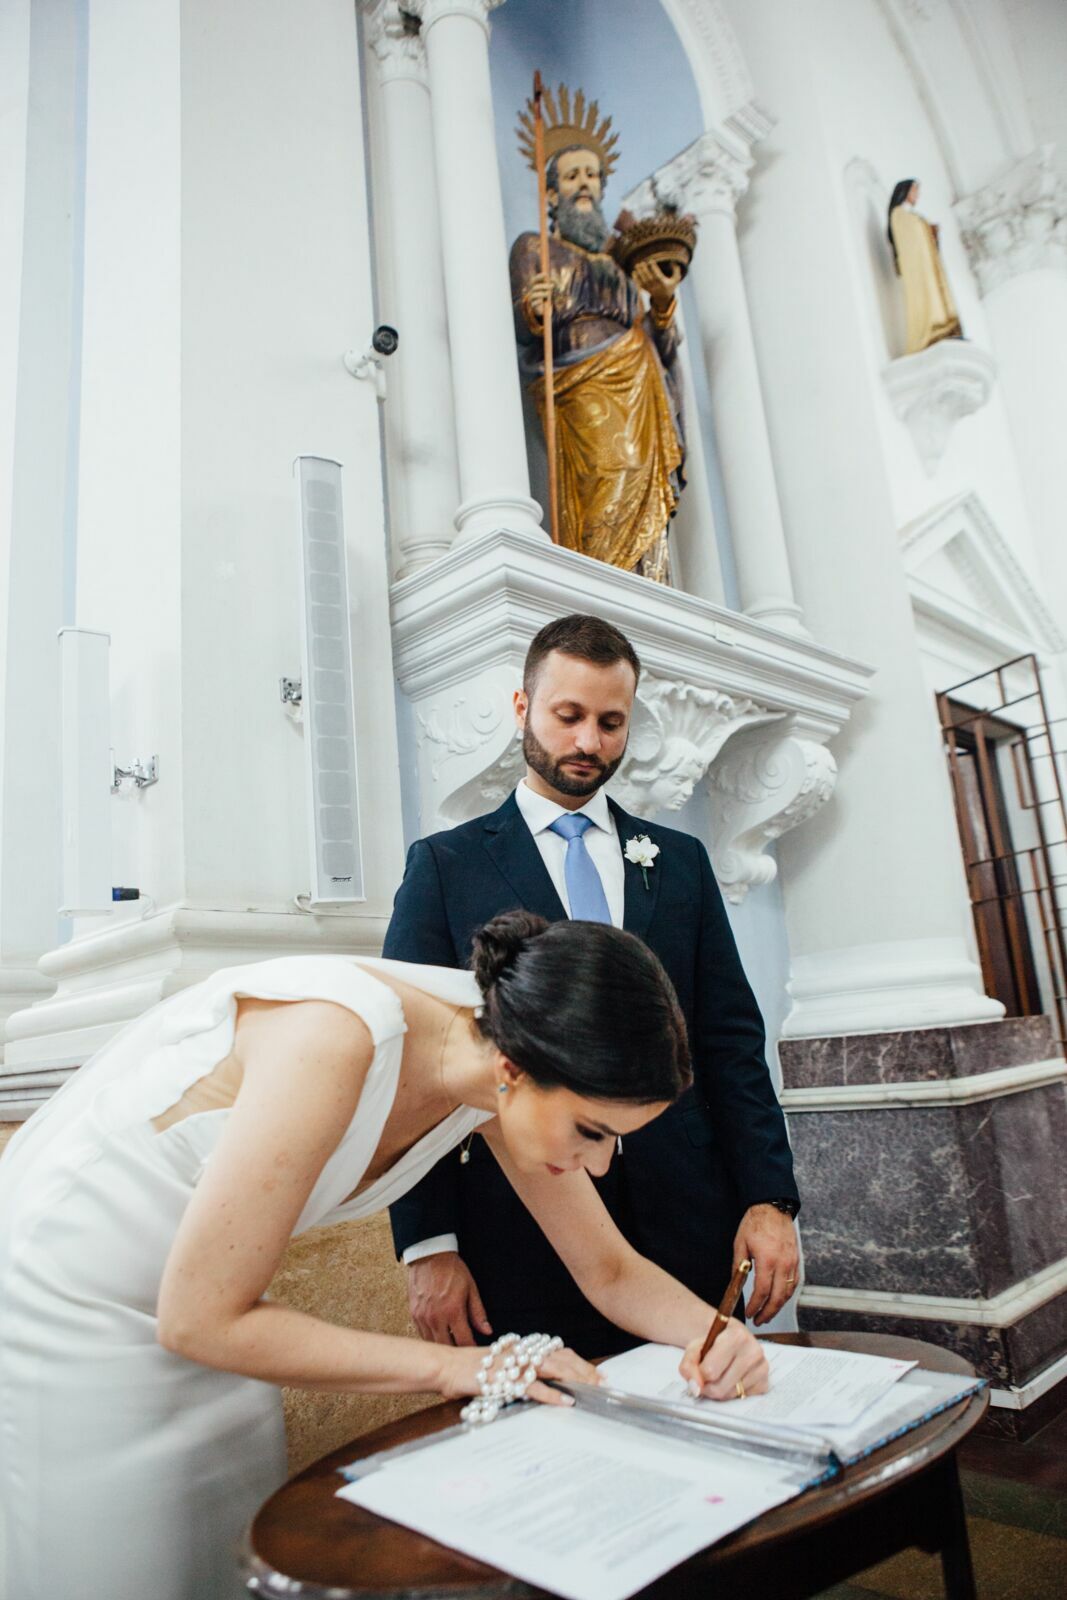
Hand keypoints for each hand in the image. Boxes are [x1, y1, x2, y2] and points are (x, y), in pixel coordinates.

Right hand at [406, 1252, 491, 1346]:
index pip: (463, 1341)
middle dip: (456, 1351)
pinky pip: (422, 1334)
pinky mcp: (414, 1314)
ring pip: (433, 1343)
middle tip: (463, 1350)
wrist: (429, 1256)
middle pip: (446, 1347)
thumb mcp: (471, 1289)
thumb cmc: (452, 1270)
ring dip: (442, 1345)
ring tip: (452, 1344)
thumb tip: (487, 1331)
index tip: (474, 1350)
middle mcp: (436, 1317)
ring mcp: (423, 1317)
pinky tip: (438, 1334)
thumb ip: (478, 1313)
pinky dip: (431, 1337)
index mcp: (453, 1311)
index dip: (470, 1348)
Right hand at [439, 1342, 600, 1408]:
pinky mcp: (504, 1379)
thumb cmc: (470, 1370)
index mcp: (521, 1348)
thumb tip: (539, 1381)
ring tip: (591, 1389)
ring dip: (574, 1378)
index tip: (595, 1373)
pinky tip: (565, 1401)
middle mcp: (520, 1352)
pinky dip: (551, 1394)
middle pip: (560, 1357)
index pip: (557, 1351)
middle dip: (583, 1369)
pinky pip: (533, 1386)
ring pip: (552, 1368)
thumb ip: (518, 1370)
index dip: (578, 1361)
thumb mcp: (499, 1367)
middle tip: (602, 1382)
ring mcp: (513, 1364)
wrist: (445, 1367)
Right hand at [523, 271, 561, 327]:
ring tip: (549, 294)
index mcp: (534, 287)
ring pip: (534, 295)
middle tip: (552, 286)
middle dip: (544, 286)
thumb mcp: (549, 290)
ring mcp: (531, 299)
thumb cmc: (545, 297)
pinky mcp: (533, 306)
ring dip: (542, 293)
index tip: (546, 275)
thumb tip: (555, 280)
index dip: (538, 277)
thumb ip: (551, 284)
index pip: (533, 280)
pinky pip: (534, 304)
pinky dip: (539, 302)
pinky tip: (543, 301)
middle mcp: (531, 292)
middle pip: (534, 287)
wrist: (542, 310)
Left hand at [631, 257, 682, 310]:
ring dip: (639, 273)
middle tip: (641, 262)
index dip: (654, 268)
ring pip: (643, 281)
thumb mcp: (676, 279)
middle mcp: (656, 287)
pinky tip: (634, 272)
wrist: (663, 299)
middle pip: (649, 278)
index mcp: (663, 283)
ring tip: (636, 265)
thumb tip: (673, 262)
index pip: (658, 275)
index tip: (651, 260)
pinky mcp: (645, 290)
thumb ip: (676, 270)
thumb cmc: (669, 285)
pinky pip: (640, 285)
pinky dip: (636, 279)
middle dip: (645, 270)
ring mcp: (650, 289)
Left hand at [679, 1318, 769, 1400]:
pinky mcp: (764, 1383)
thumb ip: (688, 1366)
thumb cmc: (714, 1342)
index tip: (699, 1368)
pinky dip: (732, 1393)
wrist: (729, 1337)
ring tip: (718, 1375)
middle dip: (707, 1386)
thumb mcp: (695, 1347)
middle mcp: (754, 1351)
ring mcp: (762, 1368)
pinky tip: (731, 1379)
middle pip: (720, 1387)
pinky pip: (741, 1398)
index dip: (698, 1373)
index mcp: (737, 1336)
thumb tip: (695, 1387)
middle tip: (705, 1376)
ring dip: (719, 1390)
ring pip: (730, 1395)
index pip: (710, 1371)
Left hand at [732, 1205, 799, 1326]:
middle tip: (759, 1320)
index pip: (762, 1291)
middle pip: (778, 1297)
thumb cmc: (755, 1222)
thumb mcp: (740, 1243)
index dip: (755, 1306)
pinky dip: (787, 1294)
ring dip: (778, 1306)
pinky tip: (779, 1298)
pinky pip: (794, 1282)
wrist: (773, 1207)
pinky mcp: (796, 1260)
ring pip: (788, 1292)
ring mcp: (792, 1262)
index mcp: (767, 1260)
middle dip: (768, 1312)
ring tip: (768, 1313)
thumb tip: (735, 1284)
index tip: (750, 1313)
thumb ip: (738, 1266)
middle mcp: (783, 1263)